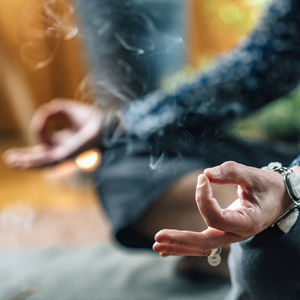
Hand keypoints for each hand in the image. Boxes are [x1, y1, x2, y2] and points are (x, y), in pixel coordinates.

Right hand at [3, 99, 101, 167]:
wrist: (106, 127)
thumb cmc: (91, 118)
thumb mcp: (64, 110)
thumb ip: (48, 113)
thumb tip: (38, 122)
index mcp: (67, 142)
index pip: (47, 145)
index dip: (38, 137)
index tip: (41, 119)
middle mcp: (65, 152)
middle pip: (41, 157)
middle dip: (26, 157)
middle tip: (9, 158)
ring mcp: (64, 157)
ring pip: (40, 162)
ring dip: (24, 162)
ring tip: (9, 160)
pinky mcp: (64, 159)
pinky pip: (44, 161)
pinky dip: (30, 162)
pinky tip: (17, 163)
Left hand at [153, 161, 292, 256]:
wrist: (279, 198)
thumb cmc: (267, 186)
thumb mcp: (253, 175)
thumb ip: (230, 172)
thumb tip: (206, 174)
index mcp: (247, 222)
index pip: (217, 218)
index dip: (204, 198)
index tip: (203, 179)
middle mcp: (237, 234)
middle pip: (205, 243)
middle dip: (180, 240)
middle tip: (158, 237)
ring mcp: (229, 235)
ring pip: (201, 247)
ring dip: (178, 246)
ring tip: (157, 246)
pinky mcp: (222, 232)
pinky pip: (202, 243)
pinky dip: (184, 246)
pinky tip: (167, 249)